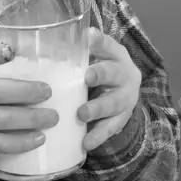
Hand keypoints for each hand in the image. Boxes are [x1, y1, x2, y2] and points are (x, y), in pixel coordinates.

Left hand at [78, 28, 141, 150]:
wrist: (125, 88)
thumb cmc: (100, 68)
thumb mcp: (95, 55)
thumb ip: (79, 49)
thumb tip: (54, 40)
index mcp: (115, 55)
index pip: (108, 45)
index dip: (99, 42)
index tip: (89, 37)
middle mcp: (124, 75)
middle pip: (114, 73)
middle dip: (101, 75)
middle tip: (87, 77)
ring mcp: (125, 99)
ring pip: (114, 103)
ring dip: (98, 108)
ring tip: (82, 114)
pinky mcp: (121, 119)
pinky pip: (110, 128)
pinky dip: (98, 136)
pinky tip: (86, 142)